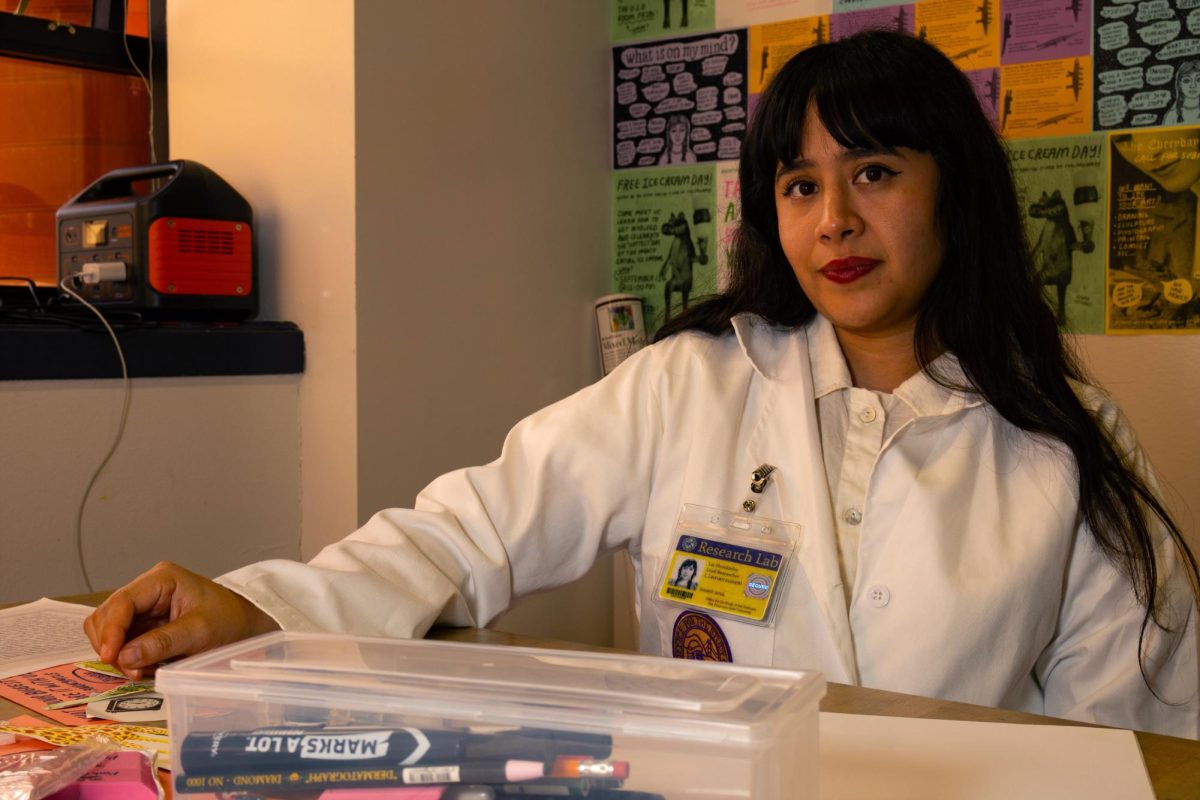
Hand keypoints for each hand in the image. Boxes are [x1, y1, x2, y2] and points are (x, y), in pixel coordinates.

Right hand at [83, 561, 279, 678]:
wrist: (244, 624)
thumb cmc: (228, 621)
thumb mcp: (199, 632)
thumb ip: (162, 643)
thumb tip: (124, 657)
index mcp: (161, 579)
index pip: (122, 602)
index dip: (111, 630)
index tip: (110, 658)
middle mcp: (146, 588)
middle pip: (107, 615)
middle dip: (113, 645)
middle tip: (132, 671)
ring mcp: (143, 606)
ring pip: (108, 630)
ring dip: (119, 654)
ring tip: (143, 670)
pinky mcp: (143, 622)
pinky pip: (121, 641)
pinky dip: (127, 657)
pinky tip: (147, 666)